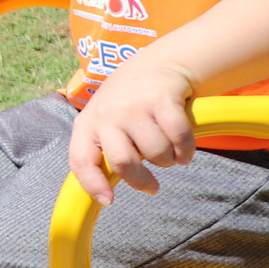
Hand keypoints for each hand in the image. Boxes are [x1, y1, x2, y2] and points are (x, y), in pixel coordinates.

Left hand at [69, 65, 196, 204]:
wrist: (155, 66)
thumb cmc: (127, 104)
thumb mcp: (104, 121)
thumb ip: (104, 149)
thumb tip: (104, 193)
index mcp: (87, 123)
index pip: (81, 159)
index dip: (92, 183)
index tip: (108, 201)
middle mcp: (107, 113)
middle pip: (124, 163)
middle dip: (142, 181)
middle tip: (152, 186)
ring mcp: (134, 106)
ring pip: (157, 154)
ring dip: (168, 160)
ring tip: (166, 150)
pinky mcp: (162, 100)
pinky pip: (180, 139)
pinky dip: (186, 151)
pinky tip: (184, 149)